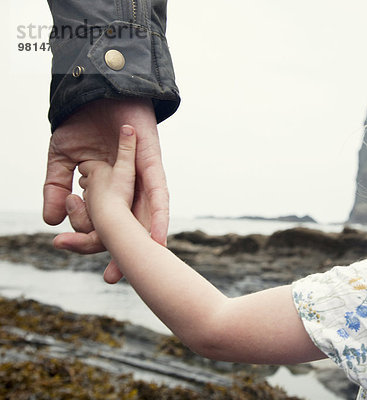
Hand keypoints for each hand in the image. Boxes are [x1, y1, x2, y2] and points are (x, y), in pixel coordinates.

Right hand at [43, 98, 168, 282]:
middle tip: (114, 277)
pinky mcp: (152, 161)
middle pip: (130, 225)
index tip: (91, 264)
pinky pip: (157, 190)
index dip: (97, 242)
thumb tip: (51, 221)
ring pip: (146, 213)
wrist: (95, 87)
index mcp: (108, 189)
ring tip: (144, 267)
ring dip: (145, 240)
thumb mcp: (62, 158)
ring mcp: (142, 175)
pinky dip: (158, 213)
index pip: (105, 222)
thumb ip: (57, 187)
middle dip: (124, 252)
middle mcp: (129, 187)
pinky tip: (157, 236)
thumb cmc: (83, 121)